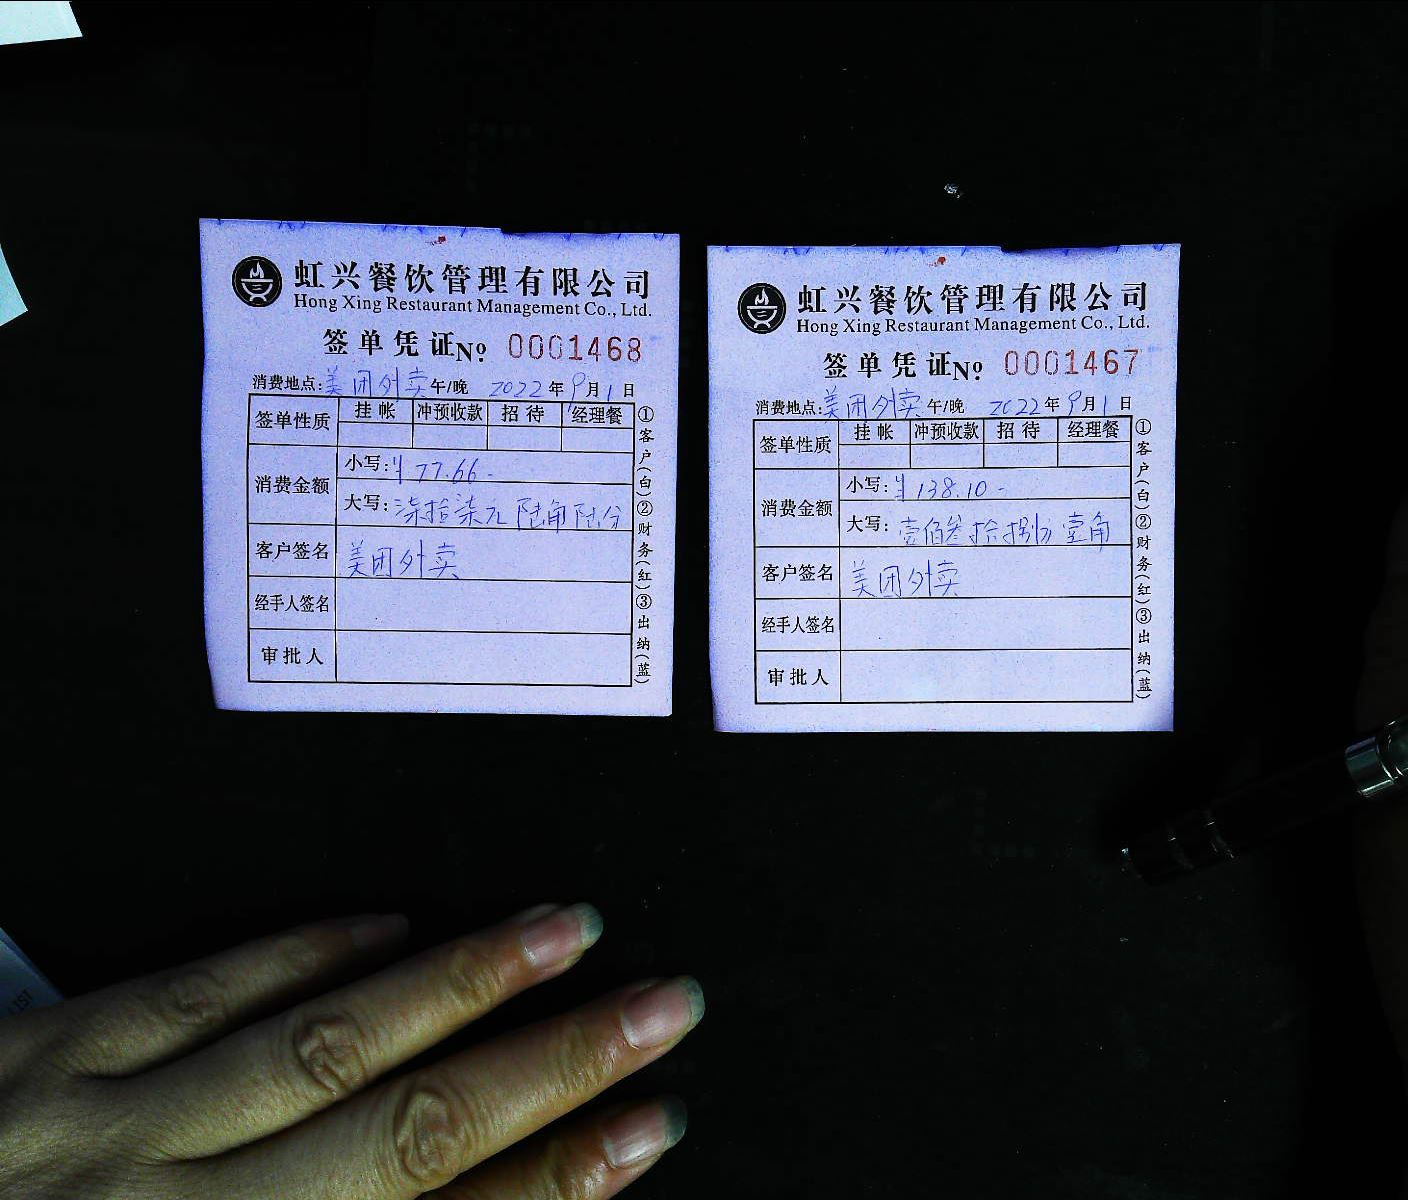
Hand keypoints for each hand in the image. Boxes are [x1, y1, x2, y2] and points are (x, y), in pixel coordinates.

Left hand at [0, 905, 702, 1198]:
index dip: (559, 1179)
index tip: (649, 1125)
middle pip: (404, 1128)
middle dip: (552, 1063)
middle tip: (659, 1004)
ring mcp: (104, 1126)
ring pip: (316, 1036)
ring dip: (455, 980)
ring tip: (562, 930)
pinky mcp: (43, 1058)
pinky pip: (193, 987)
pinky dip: (302, 949)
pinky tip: (385, 920)